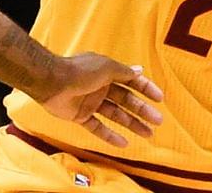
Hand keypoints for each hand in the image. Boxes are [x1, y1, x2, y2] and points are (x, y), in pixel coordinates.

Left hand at [35, 53, 164, 147]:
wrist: (52, 82)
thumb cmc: (80, 71)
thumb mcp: (106, 67)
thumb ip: (124, 72)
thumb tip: (140, 70)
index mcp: (107, 72)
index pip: (131, 81)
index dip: (146, 89)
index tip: (160, 99)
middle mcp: (101, 87)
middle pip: (126, 100)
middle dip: (142, 110)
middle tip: (158, 121)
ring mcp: (91, 102)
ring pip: (116, 115)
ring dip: (132, 124)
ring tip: (148, 134)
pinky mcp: (81, 116)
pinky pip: (98, 127)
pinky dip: (110, 135)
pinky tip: (124, 143)